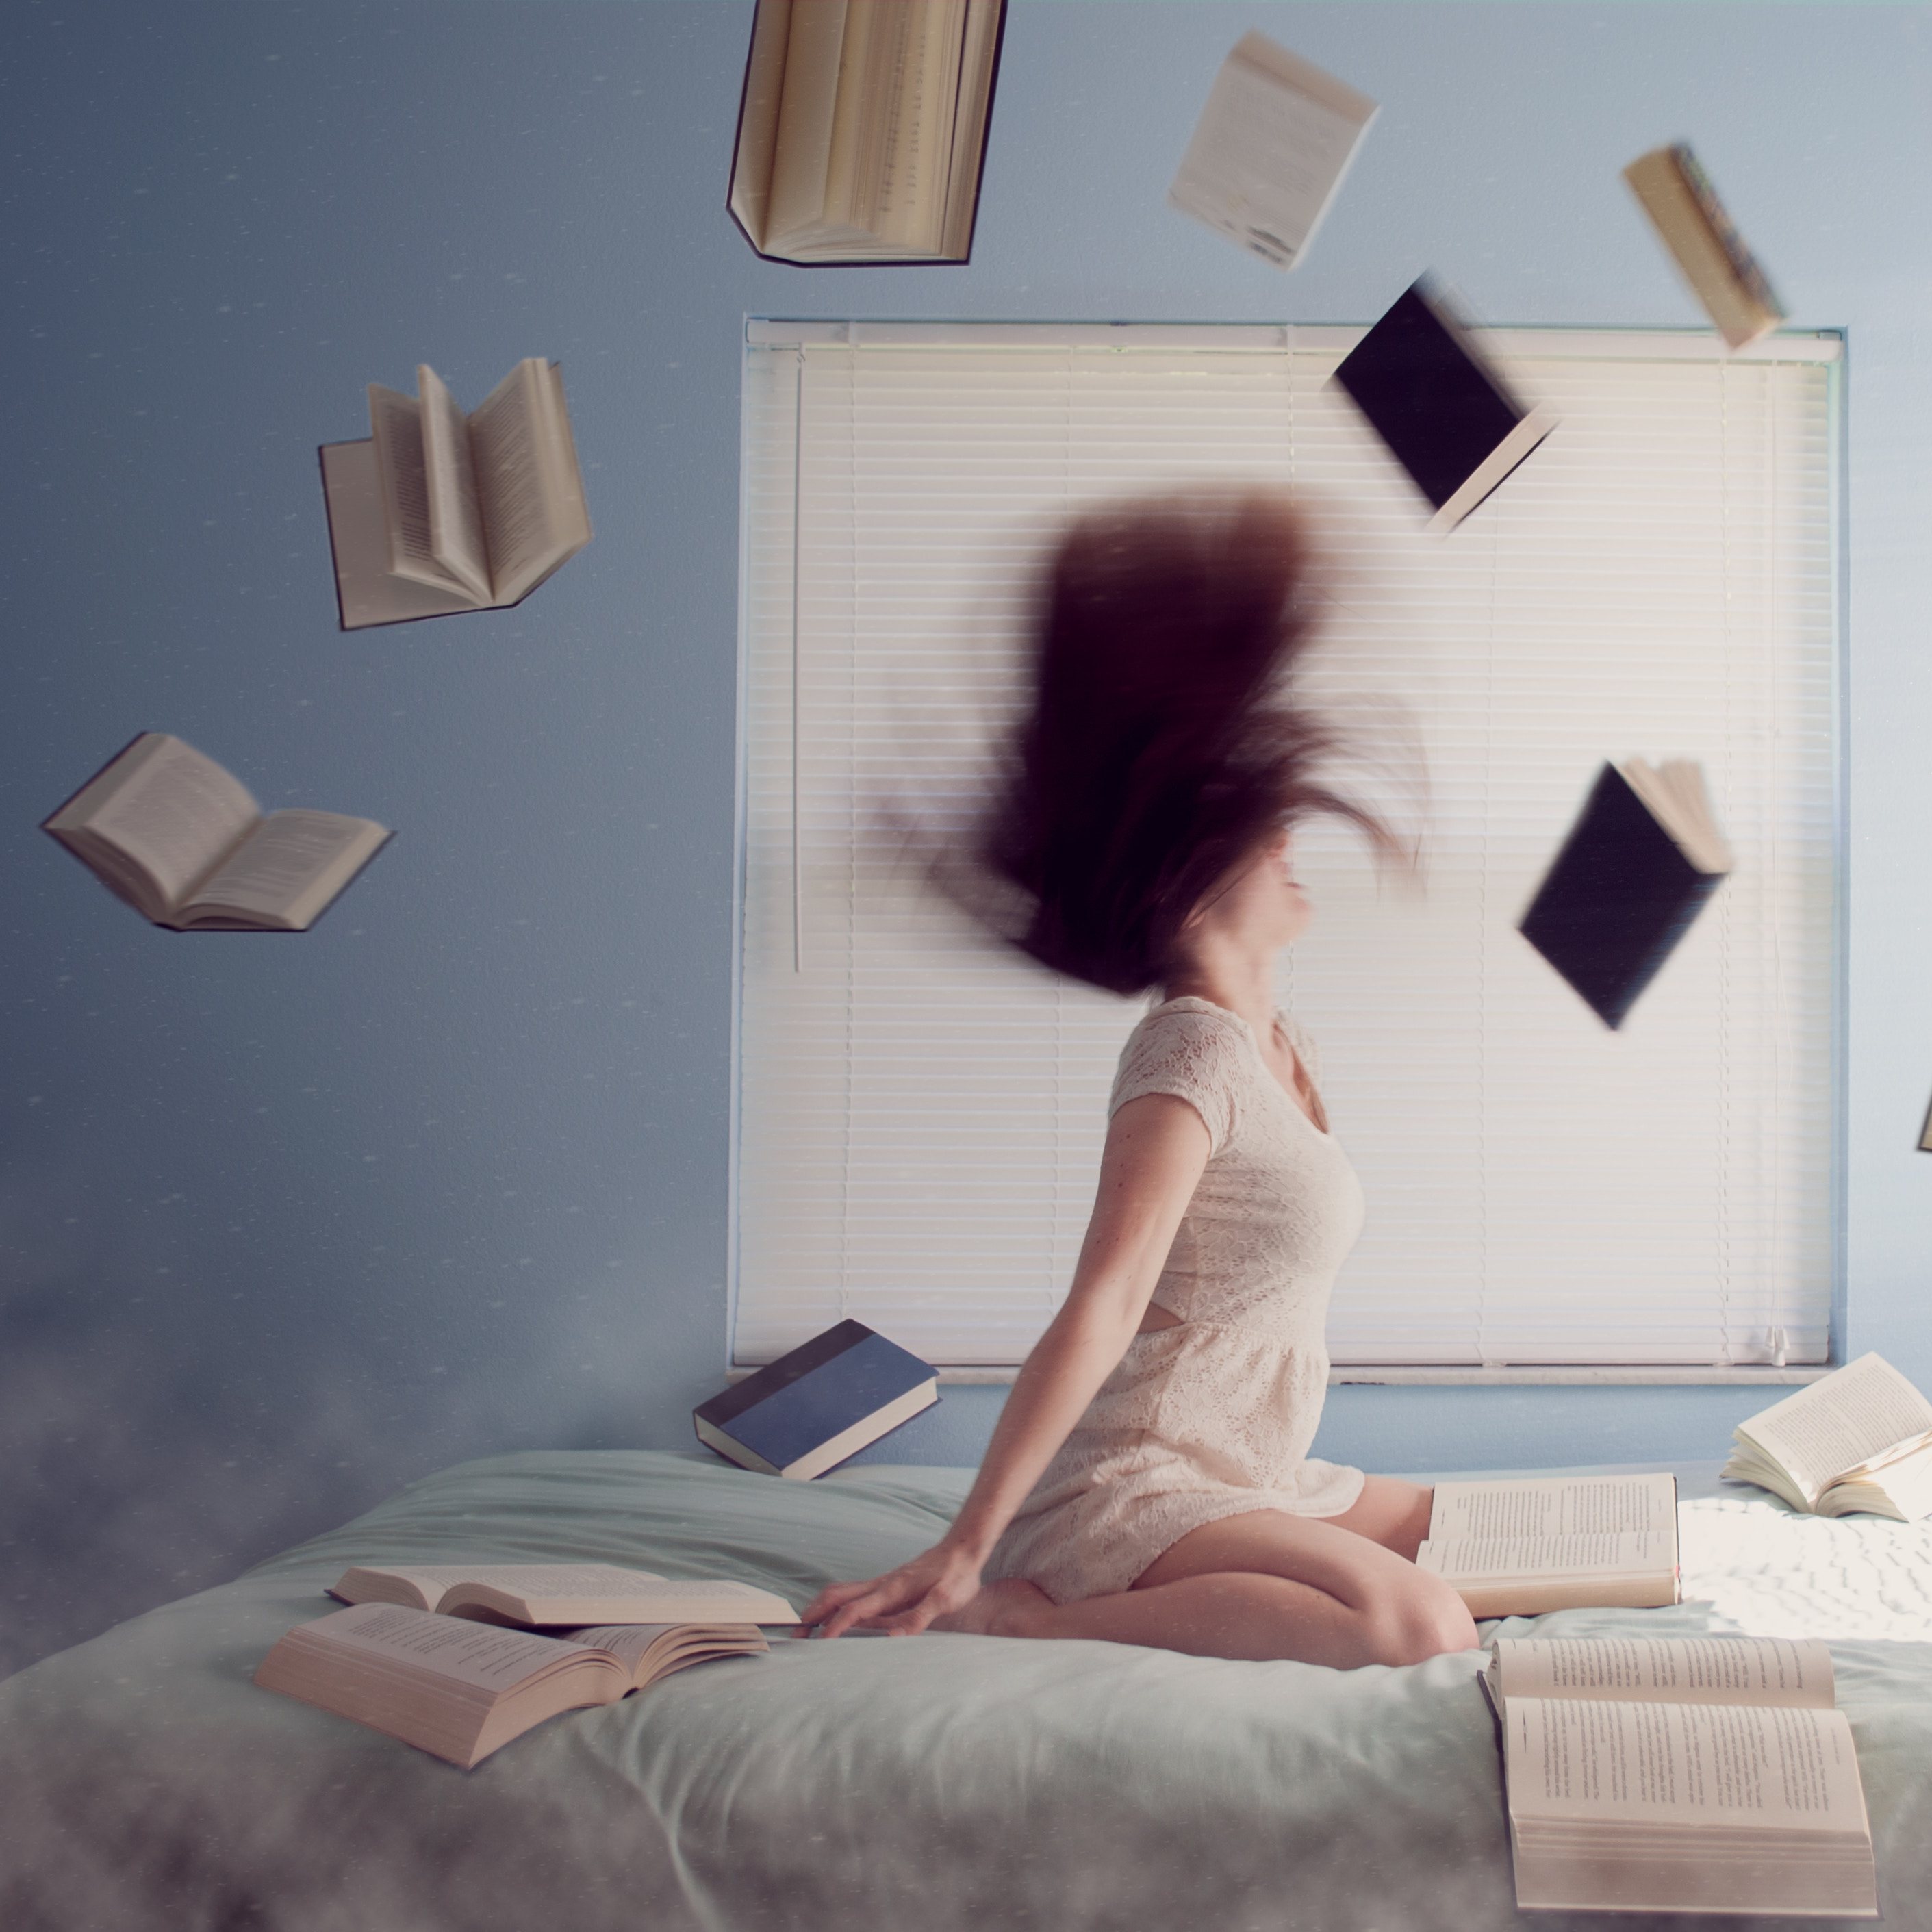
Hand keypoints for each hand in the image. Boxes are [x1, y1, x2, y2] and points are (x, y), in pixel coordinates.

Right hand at [797, 1539, 985, 1638]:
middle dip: (813, 1615)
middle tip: (795, 1637)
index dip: (835, 1628)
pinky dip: (833, 1605)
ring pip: (840, 1592)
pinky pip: (852, 1593)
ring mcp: (881, 1583)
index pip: (854, 1610)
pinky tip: (833, 1617)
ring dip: (819, 1608)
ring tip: (805, 1630)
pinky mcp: (886, 1585)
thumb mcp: (946, 1600)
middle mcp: (881, 1585)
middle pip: (835, 1595)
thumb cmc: (956, 1576)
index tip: (818, 1645)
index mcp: (892, 1590)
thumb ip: (920, 1617)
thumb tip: (893, 1639)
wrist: (962, 1549)